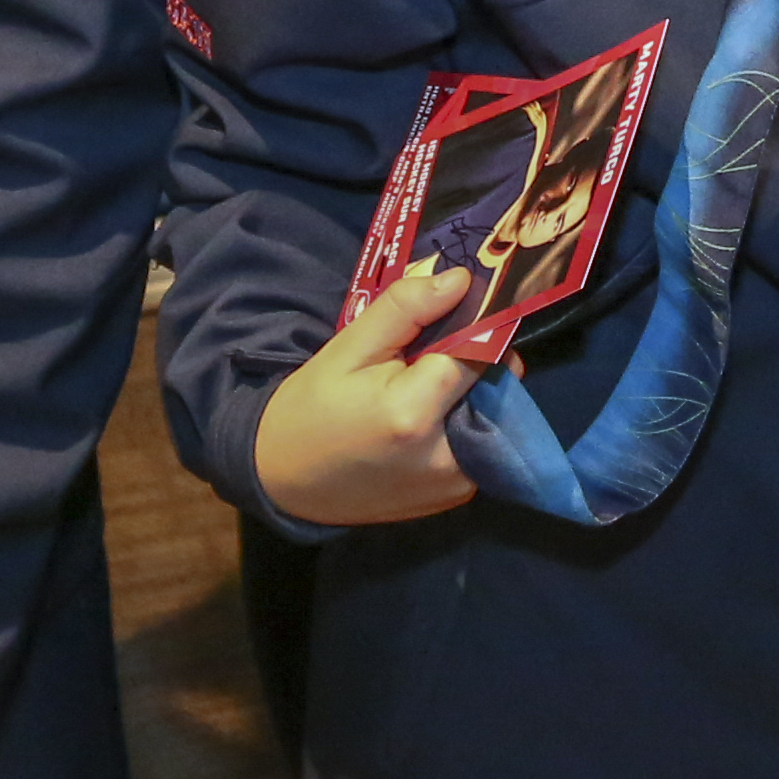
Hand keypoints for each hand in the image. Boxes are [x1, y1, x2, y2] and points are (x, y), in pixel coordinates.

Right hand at [255, 260, 484, 527]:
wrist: (286, 478)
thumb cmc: (313, 406)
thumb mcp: (349, 347)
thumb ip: (406, 308)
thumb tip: (462, 280)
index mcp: (413, 414)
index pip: (478, 353)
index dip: (472, 328)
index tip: (456, 316)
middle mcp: (446, 457)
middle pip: (491, 387)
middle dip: (473, 363)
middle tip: (430, 356)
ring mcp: (455, 486)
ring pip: (492, 417)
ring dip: (470, 396)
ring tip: (424, 390)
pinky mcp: (456, 498)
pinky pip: (480, 446)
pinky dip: (464, 426)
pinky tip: (426, 422)